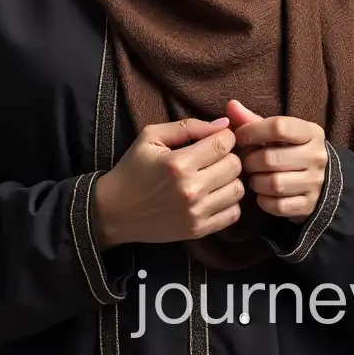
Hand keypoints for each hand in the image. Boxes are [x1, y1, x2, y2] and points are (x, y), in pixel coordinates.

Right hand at [92, 117, 243, 248]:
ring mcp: (195, 213)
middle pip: (235, 165)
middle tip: (215, 157)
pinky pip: (233, 214)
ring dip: (230, 179)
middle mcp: (190, 189)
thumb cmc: (133, 169)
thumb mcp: (151, 137)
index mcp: (178, 163)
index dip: (225, 136)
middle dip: (229, 156)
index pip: (223, 143)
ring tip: (216, 175)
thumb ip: (189, 126)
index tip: (217, 138)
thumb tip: (224, 124)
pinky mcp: (198, 230)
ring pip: (238, 189)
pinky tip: (215, 194)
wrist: (115, 211)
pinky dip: (229, 202)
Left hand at [226, 100, 326, 223]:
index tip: (241, 136)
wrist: (320, 178)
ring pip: (274, 184)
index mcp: (311, 132)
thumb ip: (253, 119)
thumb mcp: (277, 132)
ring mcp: (315, 183)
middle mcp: (317, 157)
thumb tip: (231, 105)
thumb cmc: (290, 149)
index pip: (279, 127)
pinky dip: (264, 201)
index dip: (253, 131)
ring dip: (256, 182)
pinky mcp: (309, 205)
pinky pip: (278, 206)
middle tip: (247, 162)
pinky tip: (263, 193)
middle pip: (271, 158)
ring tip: (254, 177)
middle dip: (251, 161)